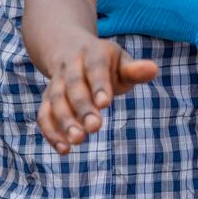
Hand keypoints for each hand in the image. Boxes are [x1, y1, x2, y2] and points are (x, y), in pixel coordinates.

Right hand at [37, 32, 159, 154]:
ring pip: (55, 101)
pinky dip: (51, 132)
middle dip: (83, 108)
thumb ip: (135, 70)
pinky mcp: (46, 99)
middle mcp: (70, 66)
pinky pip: (44, 115)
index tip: (106, 104)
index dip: (99, 86)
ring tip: (78, 140)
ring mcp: (56, 82)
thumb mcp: (121, 62)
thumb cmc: (105, 63)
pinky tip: (64, 149)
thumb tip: (153, 69)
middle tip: (95, 128)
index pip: (95, 69)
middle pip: (73, 86)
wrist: (68, 49)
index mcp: (92, 53)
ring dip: (65, 121)